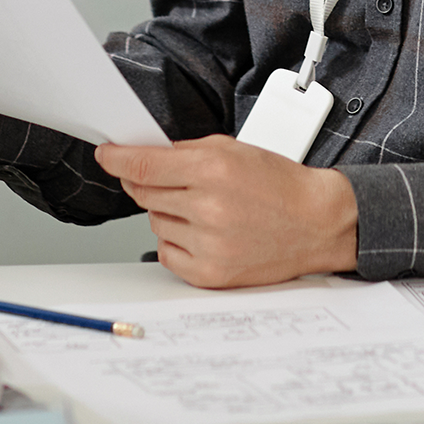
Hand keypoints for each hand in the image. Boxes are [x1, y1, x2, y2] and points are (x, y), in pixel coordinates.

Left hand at [95, 136, 357, 287]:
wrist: (318, 223)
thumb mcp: (235, 150)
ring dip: (168, 213)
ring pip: (154, 222)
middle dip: (149, 184)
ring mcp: (209, 244)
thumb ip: (187, 151)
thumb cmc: (280, 185)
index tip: (106, 155)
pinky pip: (167, 253)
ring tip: (205, 210)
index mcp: (214, 169)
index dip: (117, 159)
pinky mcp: (210, 273)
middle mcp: (209, 208)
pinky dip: (177, 241)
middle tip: (176, 182)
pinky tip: (205, 232)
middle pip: (144, 194)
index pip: (145, 165)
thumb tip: (144, 156)